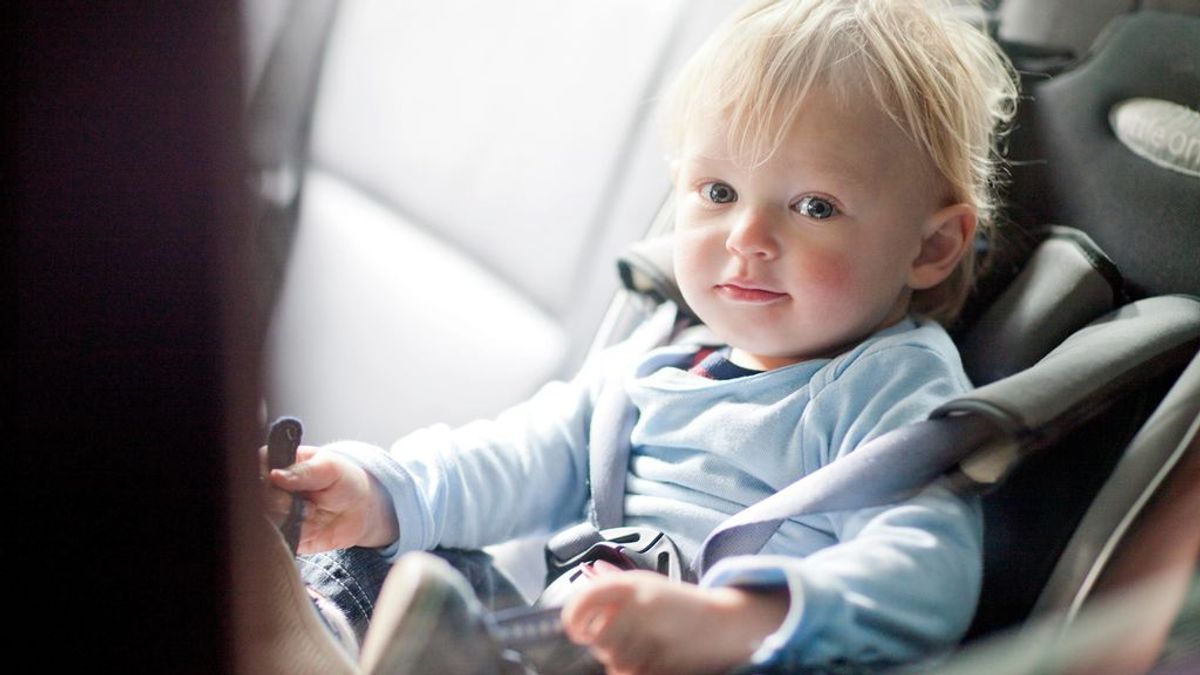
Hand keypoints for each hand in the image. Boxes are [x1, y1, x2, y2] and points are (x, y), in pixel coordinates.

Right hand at [263, 445, 398, 552]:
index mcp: (275, 464)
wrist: (361, 508)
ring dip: (294, 520)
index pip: (253, 470)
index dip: (263, 478)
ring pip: (266, 522)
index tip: (277, 481)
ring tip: (314, 512)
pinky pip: (280, 541)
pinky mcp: (283, 536)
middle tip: (308, 503)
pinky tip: (313, 527)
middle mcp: (269, 490)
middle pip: (256, 500)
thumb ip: (304, 472)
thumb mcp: (329, 467)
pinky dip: (299, 535)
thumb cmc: (343, 480)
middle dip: (282, 503)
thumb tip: (275, 475)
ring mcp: (274, 514)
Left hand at [561, 570, 788, 674]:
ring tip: (643, 645)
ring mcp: (652, 637)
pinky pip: (632, 674)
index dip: (573, 617)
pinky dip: (636, 670)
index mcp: (633, 584)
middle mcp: (641, 608)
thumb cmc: (679, 605)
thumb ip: (614, 585)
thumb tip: (586, 581)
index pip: (585, 600)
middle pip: (597, 638)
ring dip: (621, 659)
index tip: (575, 627)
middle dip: (604, 643)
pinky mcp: (662, 662)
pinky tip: (652, 656)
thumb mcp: (648, 585)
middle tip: (622, 636)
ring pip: (613, 661)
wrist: (723, 625)